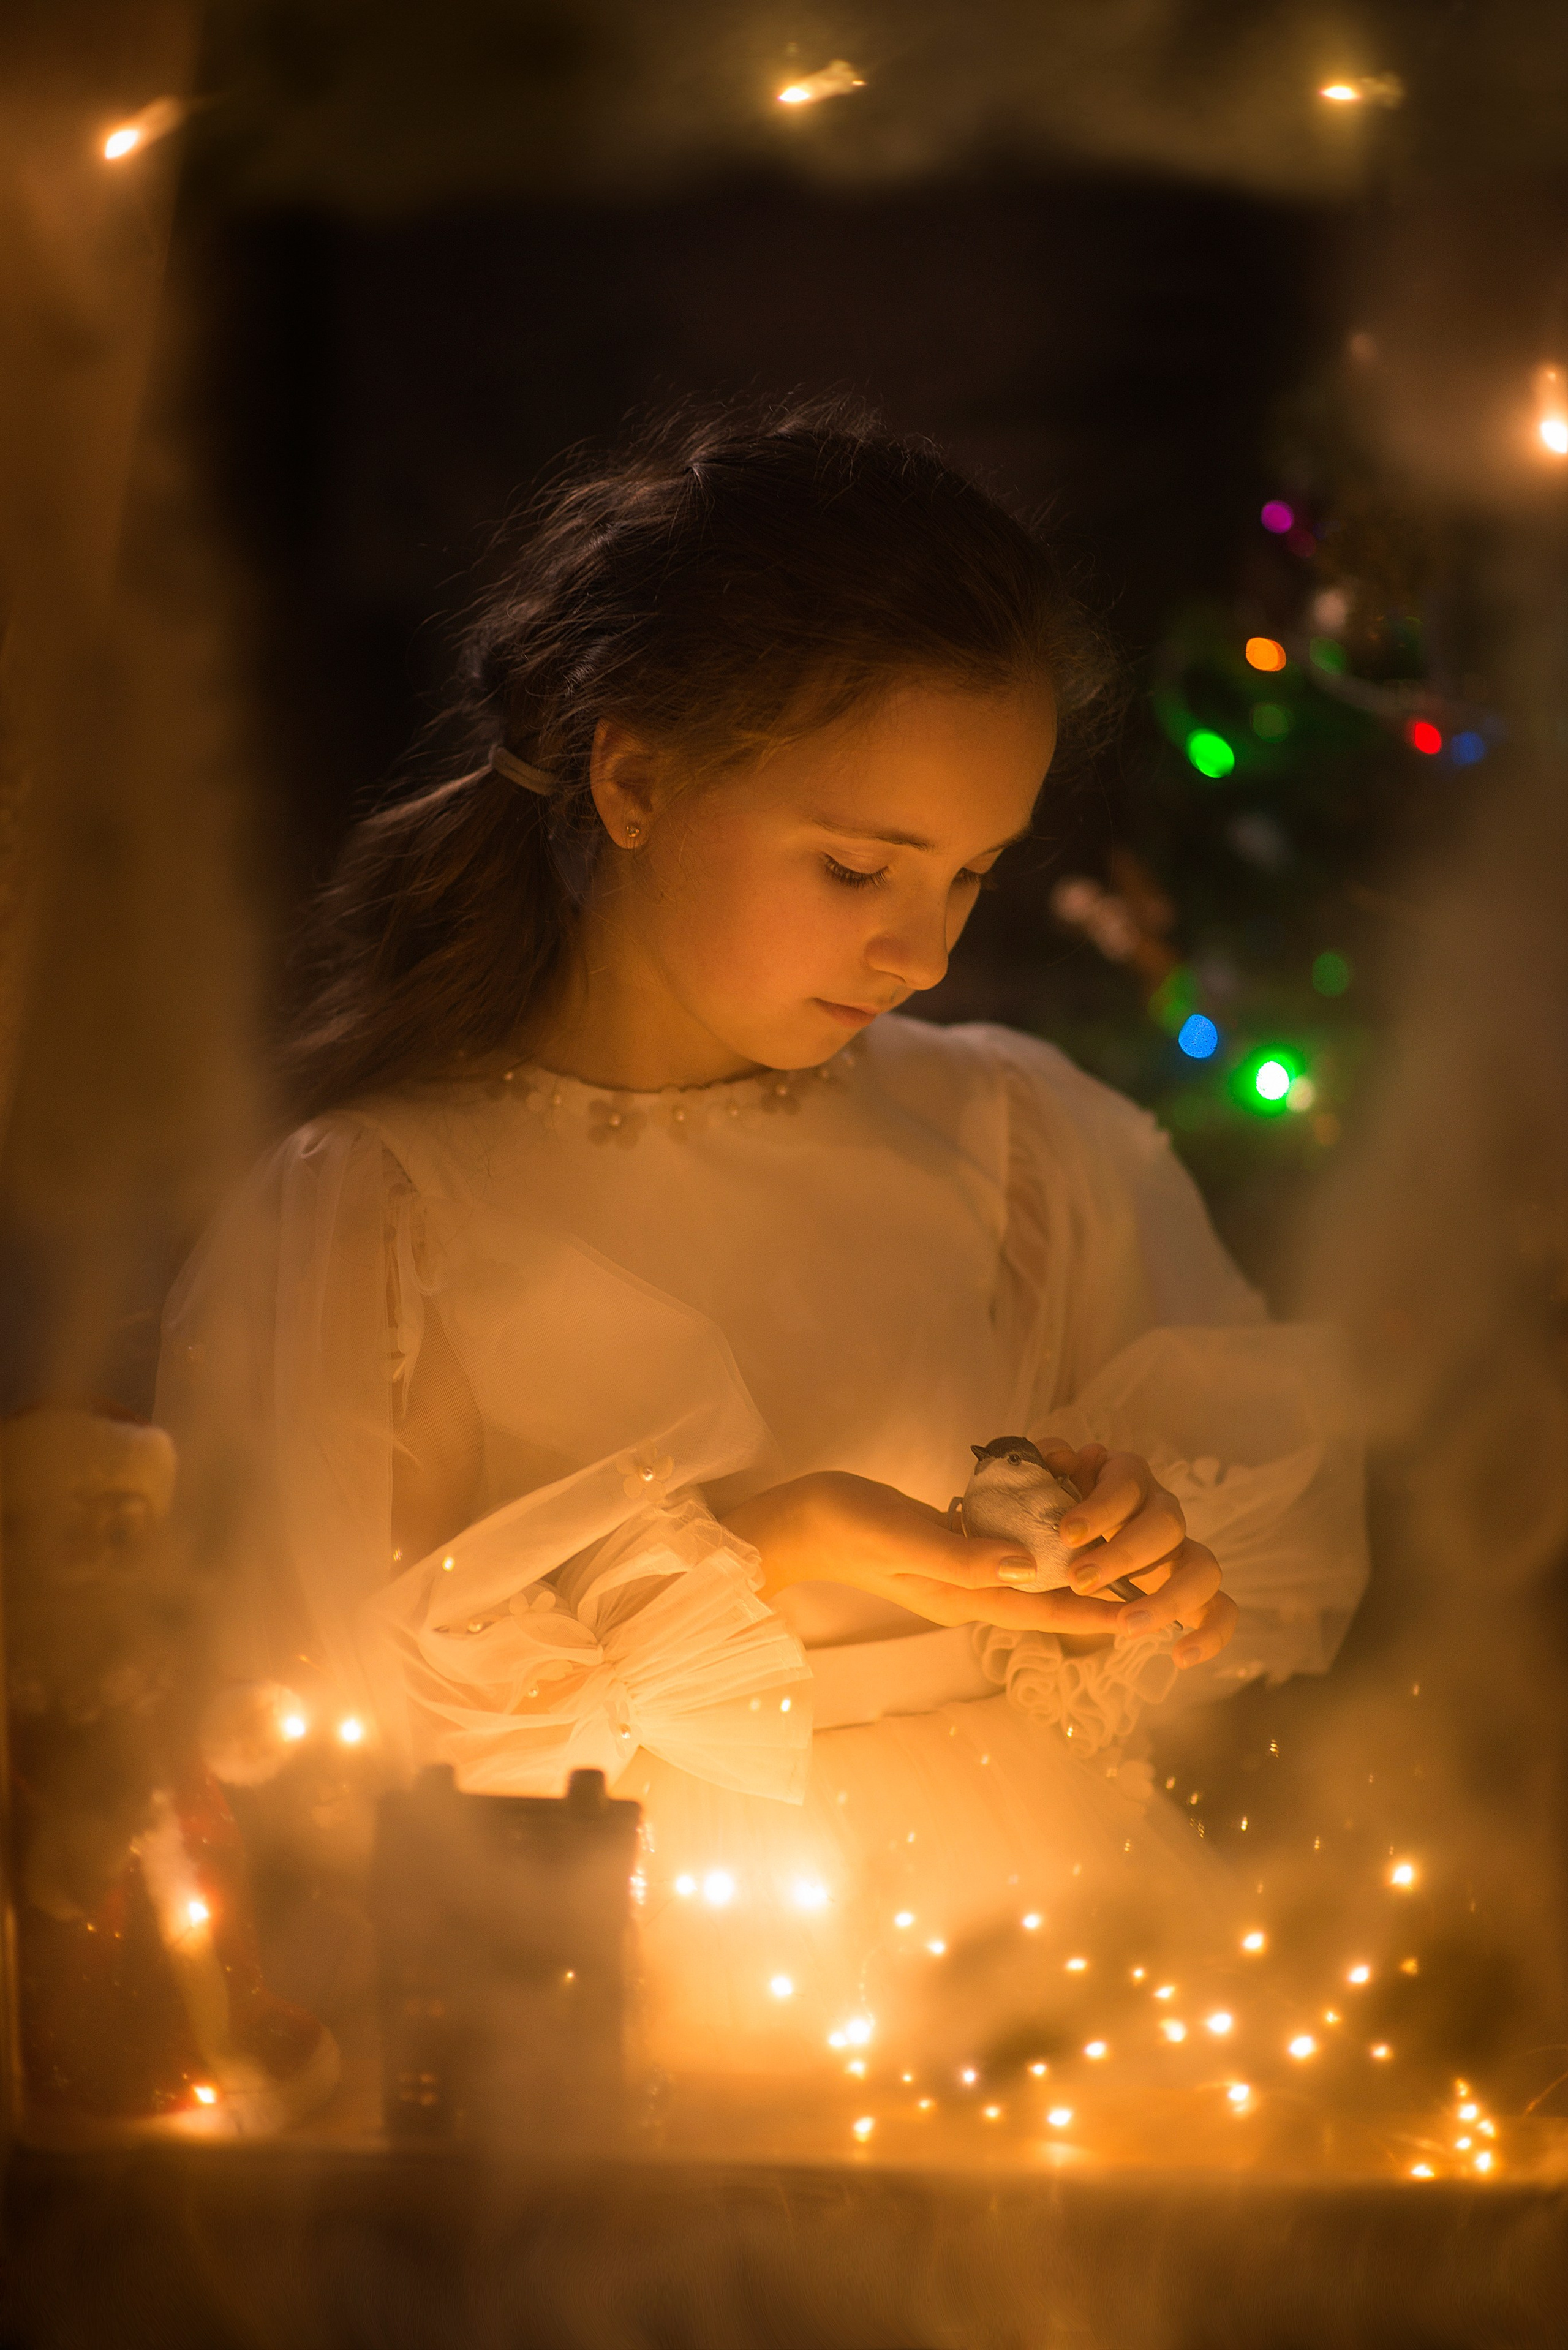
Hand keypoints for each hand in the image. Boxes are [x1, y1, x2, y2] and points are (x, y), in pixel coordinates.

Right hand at [722, 1470, 1143, 1636]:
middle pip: (1038, 1600)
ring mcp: (953, 1571)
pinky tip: (1053, 1525)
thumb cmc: (845, 1524)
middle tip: (1146, 1592)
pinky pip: (999, 1552)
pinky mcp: (944, 1548)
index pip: (1037, 1611)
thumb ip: (965, 1556)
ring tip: (1115, 1561)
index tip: (1139, 1615)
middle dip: (1089, 1599)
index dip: (1088, 1612)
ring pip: (1023, 1577)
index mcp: (959, 1597)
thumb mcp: (905, 1537)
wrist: (796, 1521)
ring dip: (1066, 1572)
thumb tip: (1030, 1568)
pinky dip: (1031, 1543)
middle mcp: (963, 1591)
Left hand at [1035, 1440, 1236, 1670]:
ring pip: (1203, 1568)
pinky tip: (1181, 1657)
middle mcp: (1161, 1508)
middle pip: (1168, 1522)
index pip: (1127, 1482)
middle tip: (1079, 1579)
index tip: (1066, 1534)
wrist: (1047, 1545)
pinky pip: (1220, 1611)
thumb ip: (1038, 1464)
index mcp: (1125, 1477)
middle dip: (1125, 1554)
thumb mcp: (1034, 1485)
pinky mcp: (1191, 1593)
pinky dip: (1211, 1634)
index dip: (1100, 1508)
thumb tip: (1062, 1455)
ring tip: (1126, 1625)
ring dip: (1167, 1599)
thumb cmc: (1047, 1510)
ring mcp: (1181, 1551)